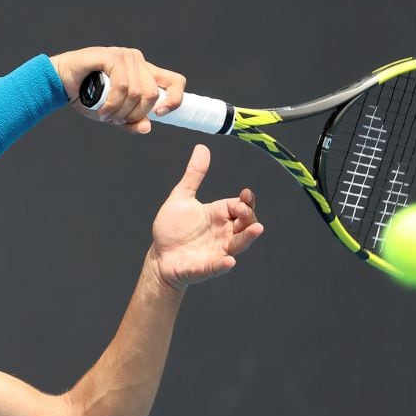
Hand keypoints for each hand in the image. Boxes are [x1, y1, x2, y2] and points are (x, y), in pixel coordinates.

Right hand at [49, 46, 185, 134]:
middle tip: (114, 119)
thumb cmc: (86, 96)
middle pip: (152, 94)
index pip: (175, 82)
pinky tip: (102, 110)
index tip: (160, 114)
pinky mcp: (112, 55)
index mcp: (145, 73)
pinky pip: (122, 85)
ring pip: (137, 92)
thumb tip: (147, 127)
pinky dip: (112, 103)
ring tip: (104, 115)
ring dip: (119, 111)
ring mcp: (126, 57)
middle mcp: (138, 62)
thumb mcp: (113, 114)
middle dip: (134, 114)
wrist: (60, 82)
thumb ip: (130, 121)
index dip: (175, 99)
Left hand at [149, 144, 263, 288]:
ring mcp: (216, 250)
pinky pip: (218, 266)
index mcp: (218, 215)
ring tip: (256, 229)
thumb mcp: (181, 198)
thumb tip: (201, 147)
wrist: (159, 255)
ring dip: (247, 237)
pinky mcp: (205, 267)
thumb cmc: (172, 229)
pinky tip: (229, 260)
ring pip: (238, 244)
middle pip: (245, 224)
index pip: (239, 206)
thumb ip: (193, 176)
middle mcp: (222, 232)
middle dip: (248, 216)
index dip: (244, 201)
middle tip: (243, 209)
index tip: (245, 194)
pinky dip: (223, 264)